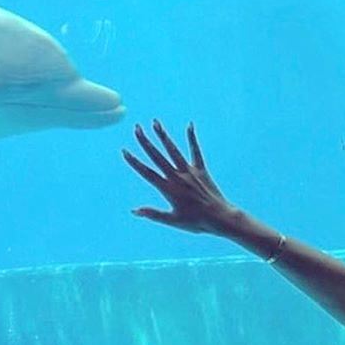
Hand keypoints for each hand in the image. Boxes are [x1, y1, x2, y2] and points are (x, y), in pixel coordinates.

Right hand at [122, 120, 236, 235]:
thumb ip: (153, 214)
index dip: (135, 162)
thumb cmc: (196, 222)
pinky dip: (192, 138)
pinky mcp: (201, 170)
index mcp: (168, 189)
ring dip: (164, 136)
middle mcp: (177, 177)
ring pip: (174, 150)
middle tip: (137, 127)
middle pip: (158, 156)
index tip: (124, 150)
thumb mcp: (173, 220)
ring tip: (155, 122)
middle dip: (146, 141)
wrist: (220, 217)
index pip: (147, 173)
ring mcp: (190, 172)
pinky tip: (190, 125)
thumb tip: (134, 211)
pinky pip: (196, 151)